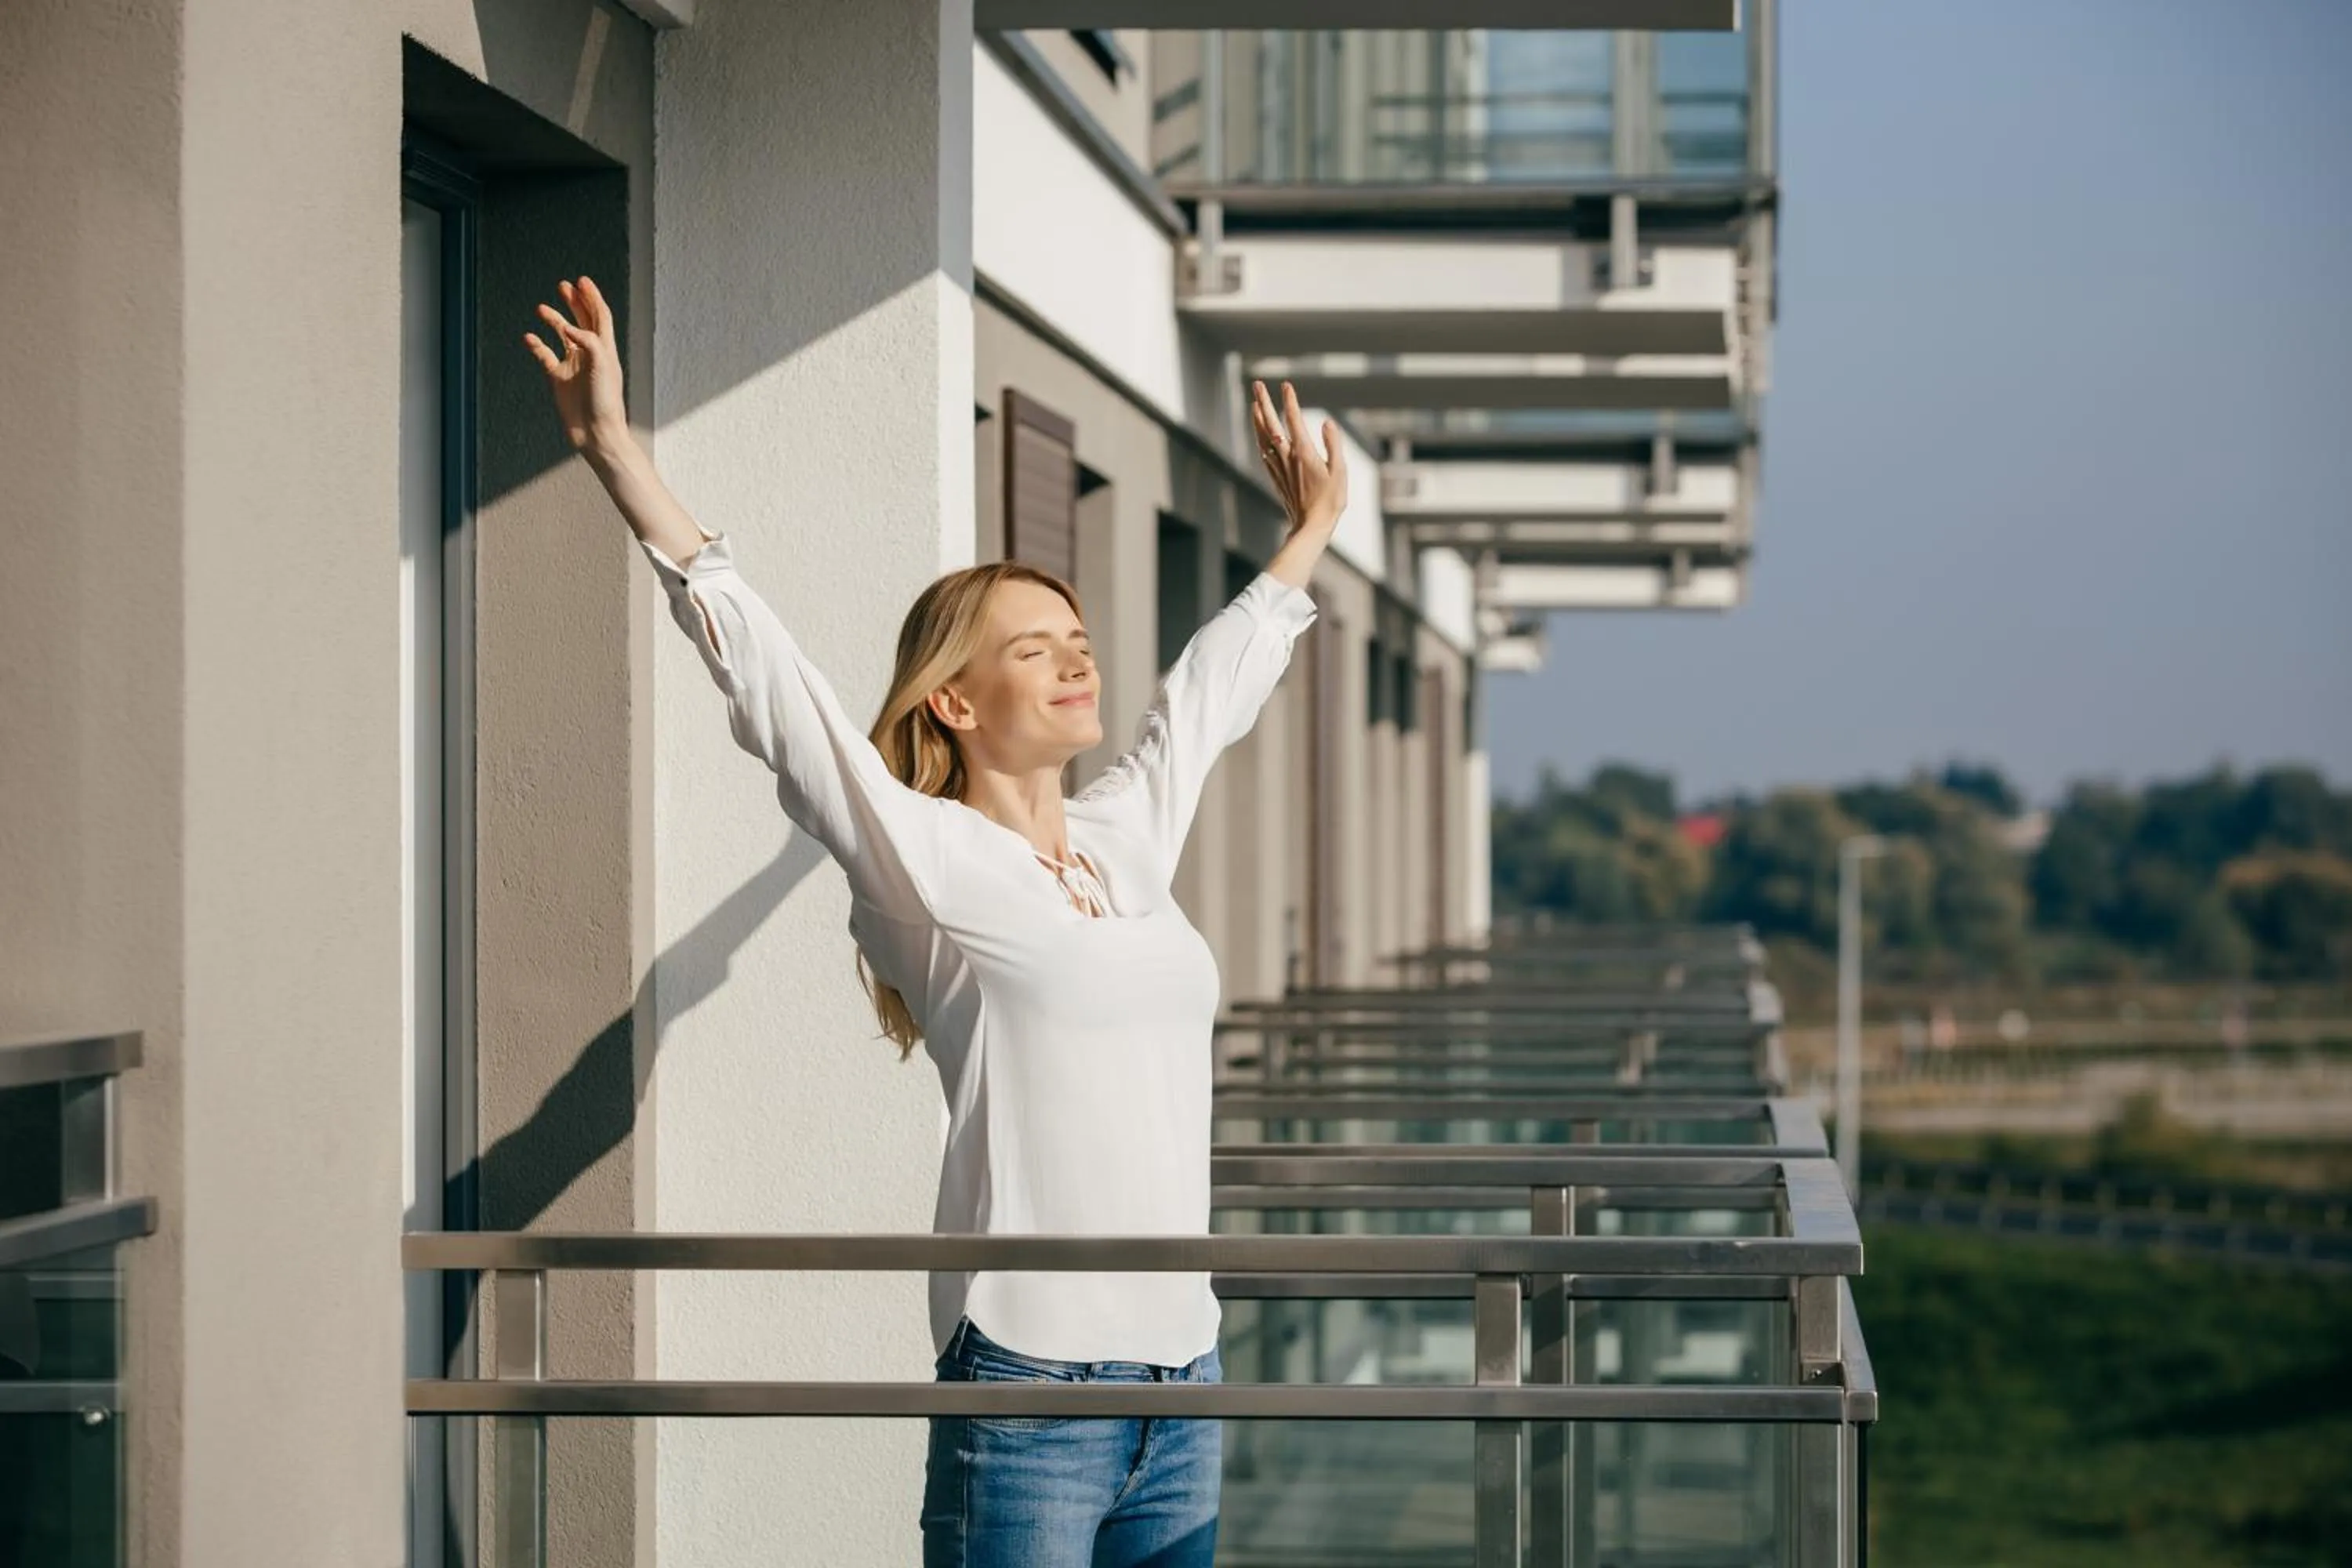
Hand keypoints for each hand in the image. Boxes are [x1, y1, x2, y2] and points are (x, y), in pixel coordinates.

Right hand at [524, 276, 626, 454]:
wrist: (596, 434)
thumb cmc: (606, 403)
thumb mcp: (603, 367)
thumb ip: (588, 342)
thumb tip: (568, 327)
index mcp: (605, 350)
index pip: (600, 316)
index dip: (592, 298)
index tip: (582, 281)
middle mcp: (590, 355)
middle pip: (582, 321)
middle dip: (574, 302)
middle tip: (563, 286)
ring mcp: (573, 366)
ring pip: (562, 336)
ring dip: (553, 320)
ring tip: (542, 308)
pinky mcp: (558, 379)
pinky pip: (544, 356)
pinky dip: (536, 345)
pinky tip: (528, 336)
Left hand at [1251, 379, 1347, 535]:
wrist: (1311, 526)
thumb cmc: (1330, 501)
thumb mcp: (1339, 471)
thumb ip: (1333, 444)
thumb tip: (1328, 422)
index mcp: (1303, 452)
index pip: (1294, 419)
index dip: (1289, 400)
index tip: (1285, 385)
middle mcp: (1287, 456)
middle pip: (1271, 423)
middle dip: (1264, 402)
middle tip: (1257, 384)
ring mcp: (1279, 467)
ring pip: (1263, 437)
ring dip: (1257, 419)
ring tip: (1253, 405)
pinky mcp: (1277, 477)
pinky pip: (1264, 453)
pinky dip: (1259, 440)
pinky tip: (1258, 437)